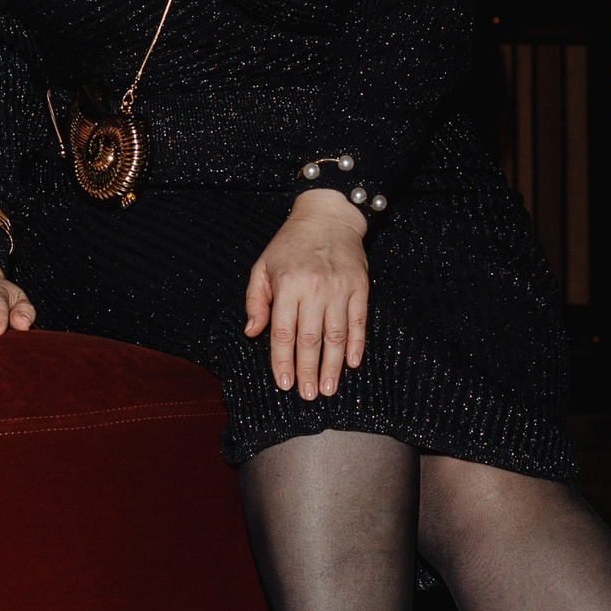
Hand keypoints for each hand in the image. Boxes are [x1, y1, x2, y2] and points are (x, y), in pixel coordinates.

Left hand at [244, 190, 368, 398]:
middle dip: (308, 371)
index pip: (282, 333)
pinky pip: (359, 321)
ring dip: (332, 365)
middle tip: (308, 395)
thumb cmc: (290, 244)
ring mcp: (340, 287)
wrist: (327, 215)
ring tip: (328, 388)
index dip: (283, 361)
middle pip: (310, 339)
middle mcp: (314, 288)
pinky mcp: (359, 286)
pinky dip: (357, 344)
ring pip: (336, 335)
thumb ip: (256, 301)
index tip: (285, 384)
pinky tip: (352, 363)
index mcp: (287, 285)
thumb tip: (251, 332)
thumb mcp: (263, 267)